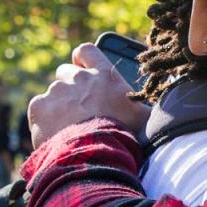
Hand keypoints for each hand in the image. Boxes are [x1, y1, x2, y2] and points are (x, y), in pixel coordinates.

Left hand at [28, 43, 149, 147]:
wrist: (96, 155)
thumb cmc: (125, 137)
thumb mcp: (144, 118)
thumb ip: (146, 105)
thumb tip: (167, 104)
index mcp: (104, 75)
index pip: (86, 51)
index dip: (81, 60)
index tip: (82, 71)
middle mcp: (78, 78)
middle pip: (65, 73)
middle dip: (69, 89)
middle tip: (78, 111)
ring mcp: (56, 92)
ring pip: (52, 95)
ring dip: (57, 107)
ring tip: (67, 130)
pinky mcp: (39, 108)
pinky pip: (38, 110)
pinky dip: (44, 121)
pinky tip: (55, 135)